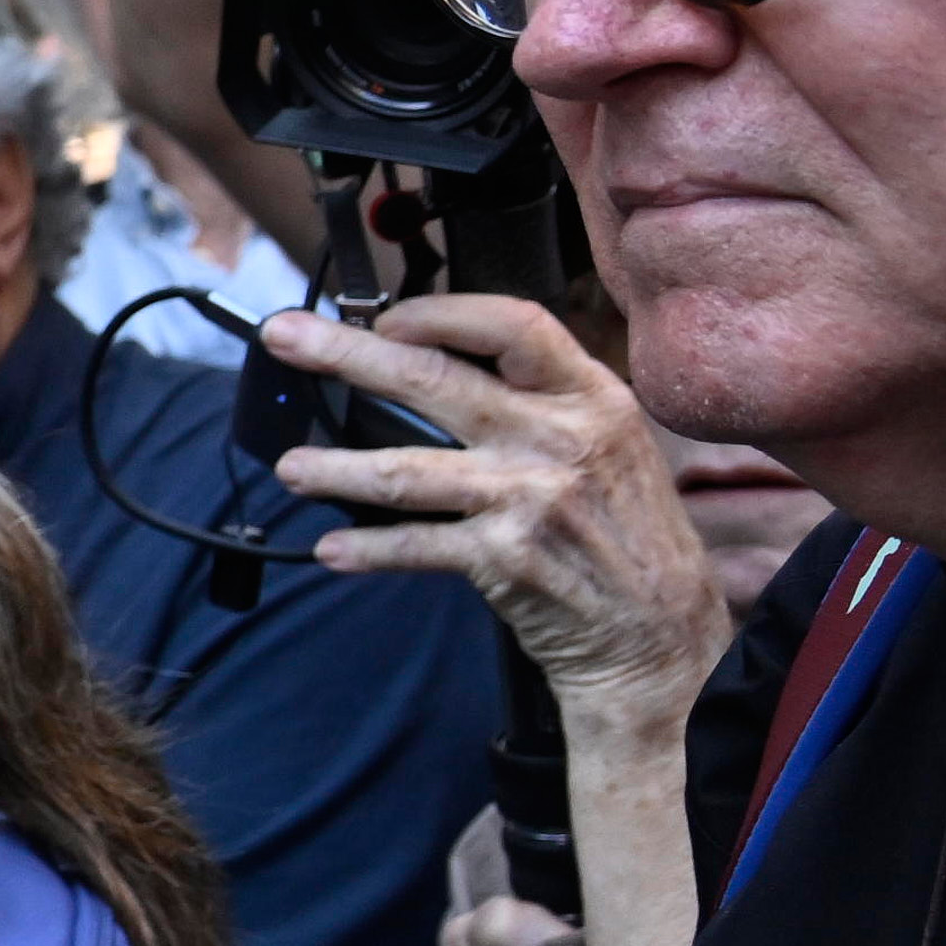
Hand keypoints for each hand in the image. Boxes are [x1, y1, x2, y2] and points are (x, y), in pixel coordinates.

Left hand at [256, 294, 736, 732]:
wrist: (661, 633)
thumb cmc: (626, 532)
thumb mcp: (612, 444)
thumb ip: (542, 403)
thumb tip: (439, 364)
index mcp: (593, 397)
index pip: (514, 324)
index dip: (441, 312)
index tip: (385, 316)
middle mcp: (562, 438)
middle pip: (434, 381)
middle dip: (345, 354)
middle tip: (284, 337)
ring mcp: (531, 497)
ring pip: (406, 469)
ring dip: (335, 469)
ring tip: (289, 467)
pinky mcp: (505, 558)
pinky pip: (415, 546)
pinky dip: (368, 548)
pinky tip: (330, 549)